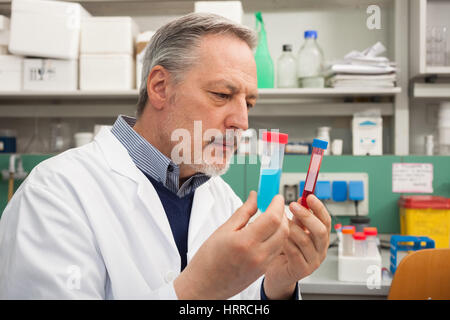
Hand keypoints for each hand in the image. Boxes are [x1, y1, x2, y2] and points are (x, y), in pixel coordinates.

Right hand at [174, 191, 288, 298]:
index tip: (276, 197)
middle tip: (275, 205)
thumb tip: (255, 197)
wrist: (204, 285)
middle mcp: (258, 255)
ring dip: (282, 226)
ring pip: (283, 240)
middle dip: (282, 214)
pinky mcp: (263, 271)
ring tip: (272, 217)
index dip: (277, 204)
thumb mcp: (224, 230)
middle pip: (283, 229)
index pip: (273, 218)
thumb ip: (243, 212)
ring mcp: (262, 265)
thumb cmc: (208, 259)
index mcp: (245, 242)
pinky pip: (277, 250)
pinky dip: (277, 237)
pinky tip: (268, 232)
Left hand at [263, 194, 330, 298]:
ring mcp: (313, 261)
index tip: (309, 196)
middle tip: (292, 205)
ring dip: (291, 228)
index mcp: (321, 238)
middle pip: (320, 230)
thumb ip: (298, 218)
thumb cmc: (286, 250)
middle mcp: (320, 250)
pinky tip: (278, 237)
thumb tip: (301, 200)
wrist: (278, 274)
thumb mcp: (294, 231)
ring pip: (305, 240)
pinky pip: (294, 252)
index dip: (319, 208)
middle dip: (306, 215)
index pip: (326, 221)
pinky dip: (285, 242)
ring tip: (281, 222)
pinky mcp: (301, 270)